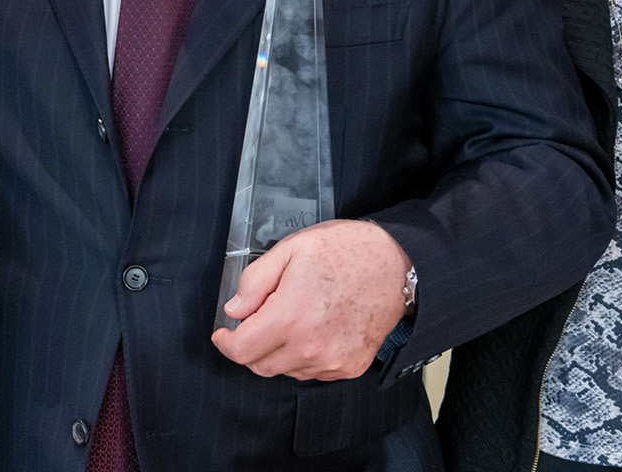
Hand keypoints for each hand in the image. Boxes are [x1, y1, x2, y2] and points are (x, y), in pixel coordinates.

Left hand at [209, 218, 411, 381]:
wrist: (397, 264)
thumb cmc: (345, 251)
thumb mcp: (291, 249)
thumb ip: (255, 282)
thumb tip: (235, 310)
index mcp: (290, 317)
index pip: (242, 350)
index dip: (226, 342)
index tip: (224, 333)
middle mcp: (310, 347)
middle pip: (260, 365)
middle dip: (251, 346)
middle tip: (260, 319)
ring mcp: (332, 361)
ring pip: (286, 370)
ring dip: (279, 351)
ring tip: (296, 317)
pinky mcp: (350, 367)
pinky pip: (313, 372)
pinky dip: (305, 356)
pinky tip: (315, 329)